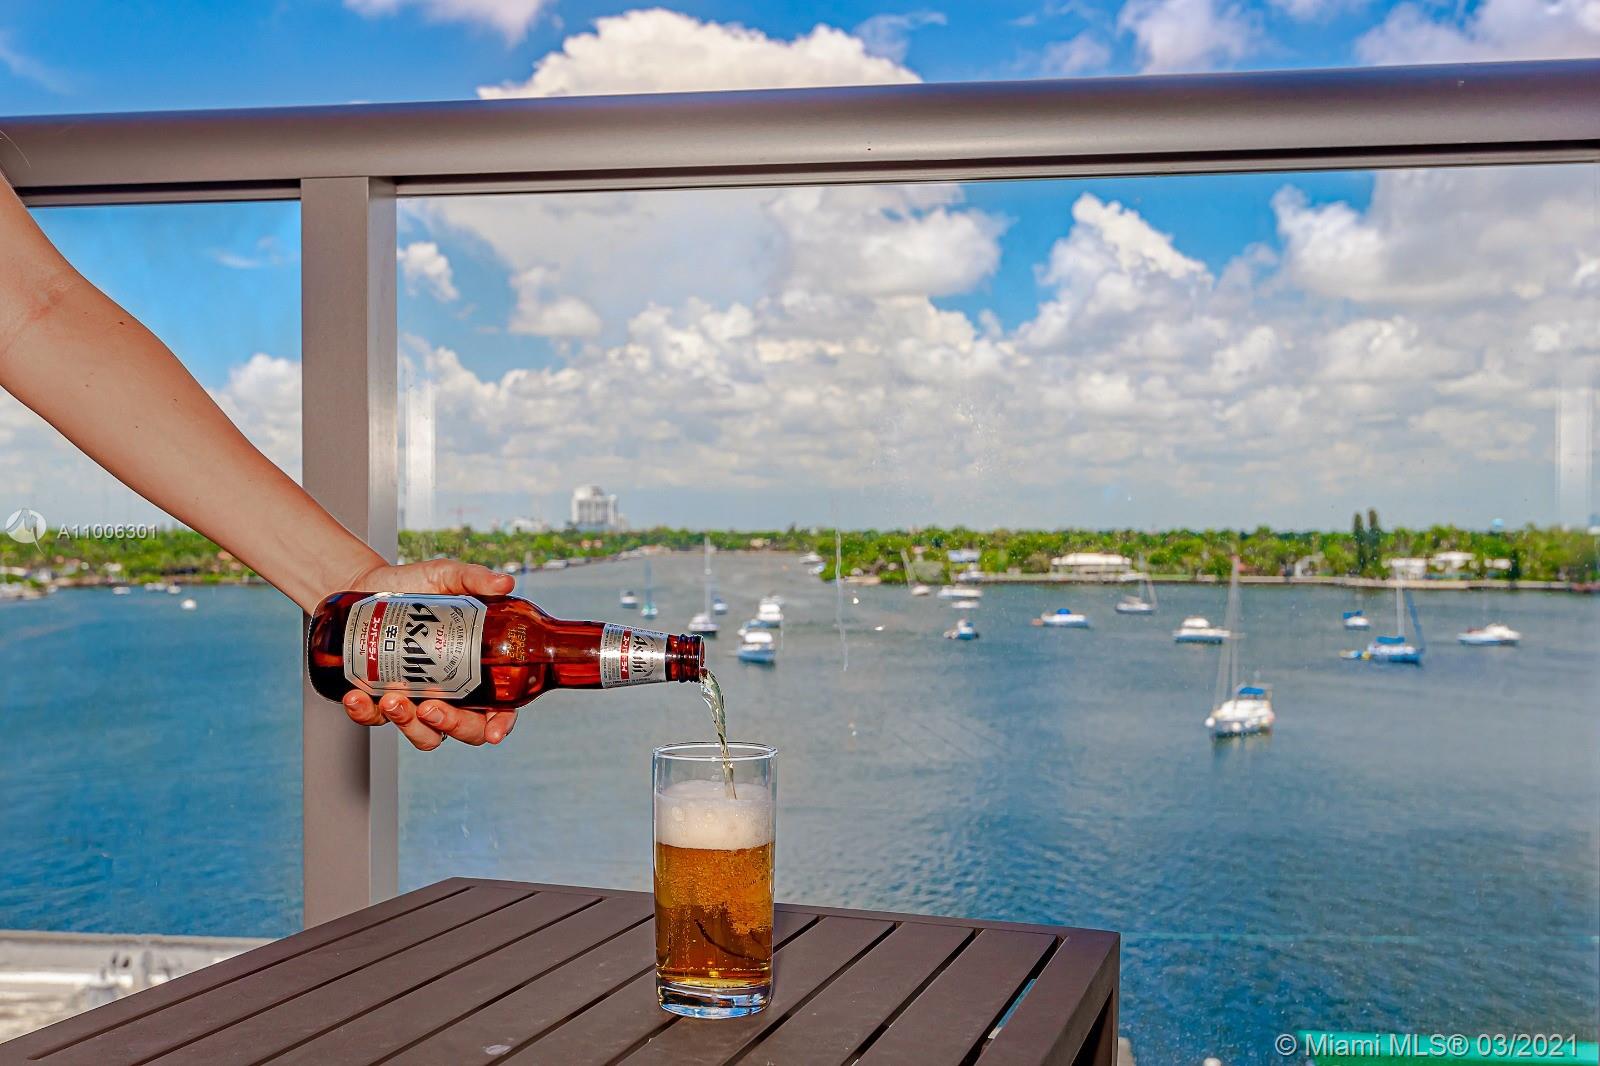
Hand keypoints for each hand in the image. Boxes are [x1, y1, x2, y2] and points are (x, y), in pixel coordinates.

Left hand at [336, 560, 518, 750]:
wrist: (365, 585)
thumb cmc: (413, 586)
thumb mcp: (447, 577)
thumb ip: (476, 579)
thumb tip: (504, 584)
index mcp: (476, 669)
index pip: (499, 707)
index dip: (501, 724)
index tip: (493, 732)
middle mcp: (451, 691)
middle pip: (465, 729)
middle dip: (452, 727)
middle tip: (431, 708)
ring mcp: (416, 700)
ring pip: (424, 735)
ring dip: (409, 726)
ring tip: (393, 699)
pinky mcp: (379, 701)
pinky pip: (375, 720)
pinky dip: (365, 713)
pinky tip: (357, 696)